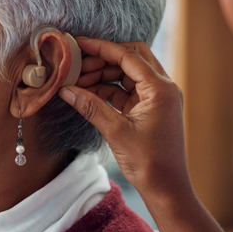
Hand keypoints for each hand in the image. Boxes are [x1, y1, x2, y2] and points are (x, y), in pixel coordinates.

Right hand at [58, 37, 191, 200]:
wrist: (166, 189)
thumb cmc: (148, 162)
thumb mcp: (116, 131)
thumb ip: (90, 106)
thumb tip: (66, 89)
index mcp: (160, 88)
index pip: (128, 55)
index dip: (101, 48)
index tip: (78, 43)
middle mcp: (162, 88)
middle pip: (131, 58)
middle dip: (102, 59)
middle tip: (76, 65)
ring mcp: (156, 98)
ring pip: (127, 74)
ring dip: (103, 74)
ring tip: (77, 82)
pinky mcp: (149, 109)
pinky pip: (126, 90)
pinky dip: (107, 90)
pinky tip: (86, 94)